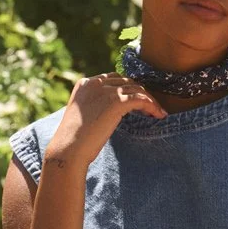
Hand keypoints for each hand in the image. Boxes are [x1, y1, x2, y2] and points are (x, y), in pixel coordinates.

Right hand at [42, 72, 166, 173]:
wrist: (69, 149)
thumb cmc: (74, 142)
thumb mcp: (83, 117)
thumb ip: (95, 107)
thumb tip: (111, 113)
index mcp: (85, 84)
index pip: (112, 79)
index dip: (127, 88)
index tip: (136, 100)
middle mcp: (95, 83)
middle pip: (126, 81)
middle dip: (140, 92)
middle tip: (151, 106)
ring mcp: (106, 91)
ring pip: (136, 88)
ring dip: (149, 99)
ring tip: (158, 112)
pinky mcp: (116, 102)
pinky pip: (141, 99)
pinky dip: (152, 106)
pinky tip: (159, 115)